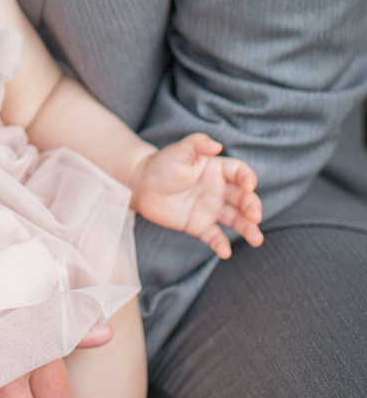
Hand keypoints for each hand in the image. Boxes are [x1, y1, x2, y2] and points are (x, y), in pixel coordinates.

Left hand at [132, 134, 263, 257]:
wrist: (141, 185)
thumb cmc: (162, 164)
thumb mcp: (179, 151)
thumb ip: (197, 144)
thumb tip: (217, 145)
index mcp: (218, 170)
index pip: (240, 173)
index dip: (247, 178)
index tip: (250, 186)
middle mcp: (219, 190)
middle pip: (243, 198)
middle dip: (252, 206)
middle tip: (255, 215)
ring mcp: (211, 209)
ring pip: (236, 219)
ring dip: (248, 228)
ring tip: (257, 239)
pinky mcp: (200, 225)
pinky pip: (214, 236)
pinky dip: (220, 244)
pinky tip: (225, 252)